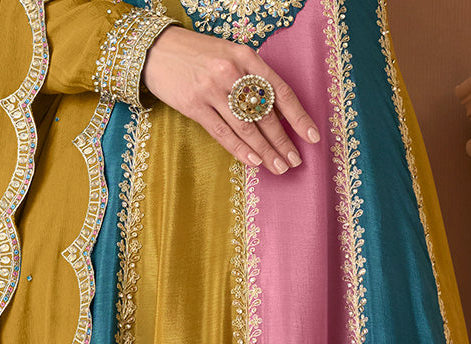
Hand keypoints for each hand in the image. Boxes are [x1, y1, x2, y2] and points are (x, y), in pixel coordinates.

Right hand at [142, 26, 319, 174]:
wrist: (157, 49)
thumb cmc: (198, 55)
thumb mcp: (229, 56)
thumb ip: (251, 79)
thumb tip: (276, 113)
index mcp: (246, 57)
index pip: (280, 91)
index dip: (299, 117)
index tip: (312, 137)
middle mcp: (232, 72)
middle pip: (265, 114)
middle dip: (283, 141)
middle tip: (295, 161)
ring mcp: (212, 89)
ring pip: (247, 127)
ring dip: (266, 151)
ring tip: (279, 168)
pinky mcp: (194, 105)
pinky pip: (222, 133)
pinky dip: (240, 149)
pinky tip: (254, 162)